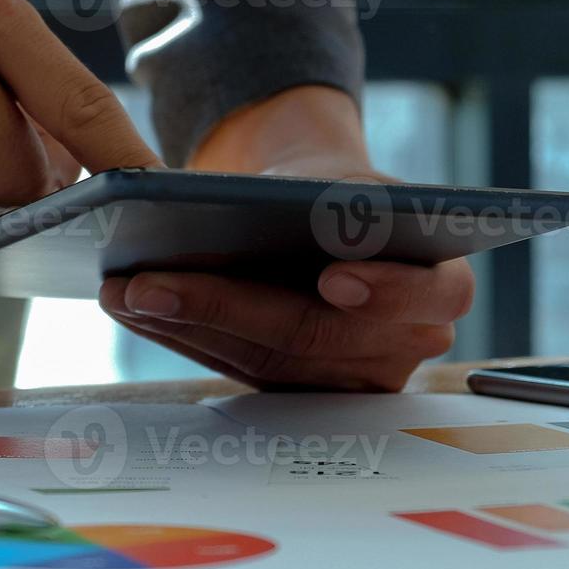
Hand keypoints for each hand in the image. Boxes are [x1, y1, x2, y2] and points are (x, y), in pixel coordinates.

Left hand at [99, 87, 474, 390]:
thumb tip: (243, 212)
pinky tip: (137, 307)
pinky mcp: (302, 388)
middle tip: (151, 283)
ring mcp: (353, 376)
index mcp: (442, 283)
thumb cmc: (340, 189)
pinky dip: (183, 335)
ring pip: (266, 359)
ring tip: (125, 291)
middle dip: (226, 306)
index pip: (429, 294)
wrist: (327, 206)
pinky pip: (239, 367)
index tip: (334, 278)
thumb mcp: (344, 180)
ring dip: (186, 324)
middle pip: (317, 335)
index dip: (384, 291)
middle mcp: (407, 342)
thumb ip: (325, 202)